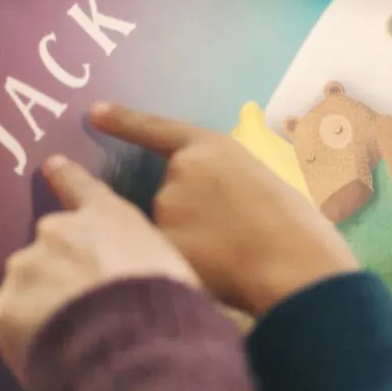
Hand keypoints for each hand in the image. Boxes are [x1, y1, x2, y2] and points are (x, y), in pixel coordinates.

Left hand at [0, 155, 199, 383]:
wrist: (132, 345)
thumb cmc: (165, 302)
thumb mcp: (171, 265)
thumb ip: (141, 258)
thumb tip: (139, 274)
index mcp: (107, 217)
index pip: (81, 186)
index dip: (65, 177)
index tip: (50, 166)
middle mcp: (58, 231)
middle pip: (53, 247)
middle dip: (63, 269)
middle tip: (85, 305)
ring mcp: (26, 267)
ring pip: (29, 283)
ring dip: (44, 302)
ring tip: (70, 337)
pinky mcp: (3, 307)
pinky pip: (14, 321)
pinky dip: (28, 334)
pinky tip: (53, 353)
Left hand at [90, 103, 360, 316]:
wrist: (293, 261)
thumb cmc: (295, 225)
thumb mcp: (261, 184)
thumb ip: (226, 184)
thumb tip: (213, 206)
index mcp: (212, 147)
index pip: (156, 130)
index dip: (125, 121)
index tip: (95, 113)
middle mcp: (180, 171)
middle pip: (168, 195)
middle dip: (190, 218)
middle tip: (234, 239)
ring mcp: (166, 208)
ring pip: (164, 230)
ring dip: (188, 244)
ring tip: (233, 260)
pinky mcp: (159, 244)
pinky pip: (161, 258)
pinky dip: (180, 267)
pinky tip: (216, 277)